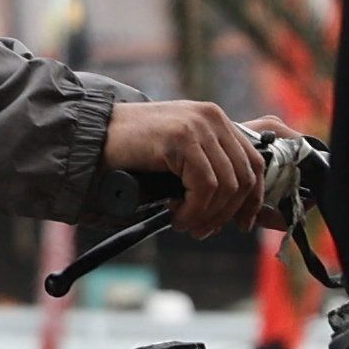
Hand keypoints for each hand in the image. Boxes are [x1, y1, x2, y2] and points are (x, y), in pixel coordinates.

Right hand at [101, 99, 267, 236]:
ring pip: (225, 186)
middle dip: (226, 213)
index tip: (242, 223)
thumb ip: (207, 163)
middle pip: (243, 178)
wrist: (94, 136)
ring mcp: (198, 126)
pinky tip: (175, 214)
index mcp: (216, 119)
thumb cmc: (133, 150)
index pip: (254, 162)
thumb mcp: (179, 152)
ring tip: (184, 223)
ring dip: (206, 214)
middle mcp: (212, 118)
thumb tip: (237, 204)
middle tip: (202, 230)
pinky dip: (193, 210)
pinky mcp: (181, 138)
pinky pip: (205, 187)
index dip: (253, 198)